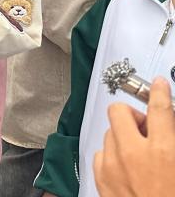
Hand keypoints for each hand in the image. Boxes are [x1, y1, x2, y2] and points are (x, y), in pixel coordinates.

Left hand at [94, 78, 174, 196]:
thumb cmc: (172, 194)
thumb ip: (173, 141)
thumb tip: (167, 125)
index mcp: (164, 150)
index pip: (159, 108)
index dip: (159, 91)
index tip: (159, 84)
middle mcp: (134, 153)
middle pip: (120, 112)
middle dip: (132, 115)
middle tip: (147, 126)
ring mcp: (114, 165)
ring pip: (110, 133)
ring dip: (123, 136)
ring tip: (139, 151)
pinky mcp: (101, 178)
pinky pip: (101, 154)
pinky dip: (112, 155)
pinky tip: (126, 167)